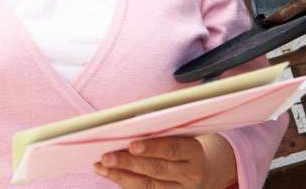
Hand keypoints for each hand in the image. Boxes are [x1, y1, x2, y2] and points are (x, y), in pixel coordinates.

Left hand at [94, 135, 235, 188]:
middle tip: (106, 156)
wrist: (203, 170)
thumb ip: (162, 130)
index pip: (172, 149)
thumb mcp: (181, 134)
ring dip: (121, 175)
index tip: (131, 145)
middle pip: (157, 169)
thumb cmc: (183, 145)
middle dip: (129, 163)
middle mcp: (190, 174)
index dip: (152, 147)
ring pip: (148, 185)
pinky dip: (124, 183)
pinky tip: (109, 173)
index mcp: (194, 152)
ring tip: (101, 166)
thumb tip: (130, 123)